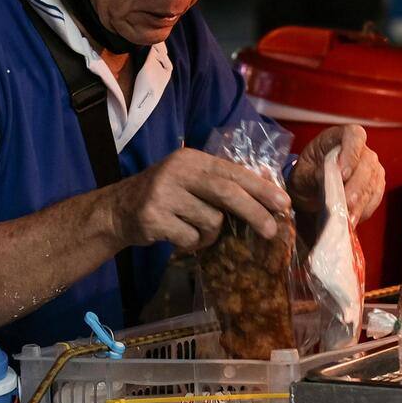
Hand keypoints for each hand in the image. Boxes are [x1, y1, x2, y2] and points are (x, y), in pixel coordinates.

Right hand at [106, 148, 290, 251]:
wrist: (117, 210)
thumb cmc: (165, 195)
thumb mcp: (191, 179)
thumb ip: (222, 181)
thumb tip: (267, 186)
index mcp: (192, 158)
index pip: (233, 172)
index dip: (261, 188)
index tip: (283, 204)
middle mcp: (177, 171)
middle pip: (226, 193)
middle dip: (254, 213)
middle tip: (272, 231)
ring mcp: (163, 194)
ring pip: (210, 222)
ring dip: (211, 234)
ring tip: (195, 230)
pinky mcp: (153, 217)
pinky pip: (191, 238)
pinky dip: (192, 244)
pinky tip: (178, 237)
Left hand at [289, 125, 384, 222]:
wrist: (309, 190)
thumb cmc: (305, 176)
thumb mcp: (302, 174)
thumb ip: (314, 174)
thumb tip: (325, 178)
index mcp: (339, 137)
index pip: (354, 135)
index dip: (351, 152)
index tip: (343, 173)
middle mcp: (360, 149)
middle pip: (367, 162)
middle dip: (357, 185)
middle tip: (346, 202)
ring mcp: (370, 167)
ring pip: (374, 181)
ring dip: (362, 201)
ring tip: (349, 217)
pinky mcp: (374, 185)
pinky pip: (375, 196)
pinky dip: (365, 209)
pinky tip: (353, 218)